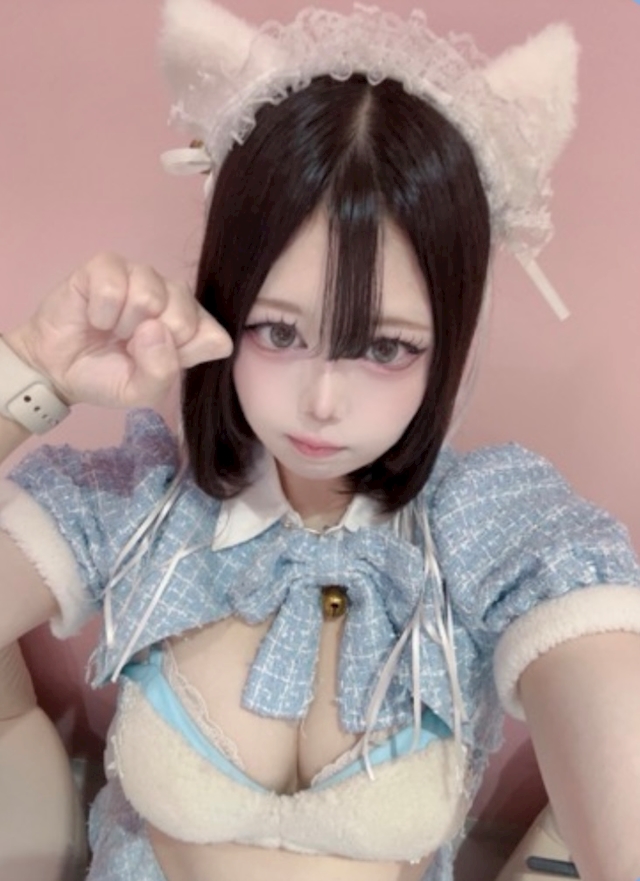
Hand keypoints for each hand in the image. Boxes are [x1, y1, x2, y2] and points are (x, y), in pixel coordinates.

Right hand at [4, 253, 232, 407]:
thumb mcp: (141, 392)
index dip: (185, 356)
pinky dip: (101, 312)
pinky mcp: (107, 265)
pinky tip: (95, 316)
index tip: (157, 362)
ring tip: (112, 331)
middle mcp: (174, 297)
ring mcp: (142, 276)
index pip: (216, 338)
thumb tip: (155, 328)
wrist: (56, 368)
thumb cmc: (105, 377)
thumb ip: (162, 372)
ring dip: (124, 325)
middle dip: (150, 343)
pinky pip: (114, 285)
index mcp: (192, 328)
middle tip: (129, 345)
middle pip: (185, 317)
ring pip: (151, 296)